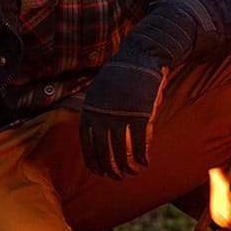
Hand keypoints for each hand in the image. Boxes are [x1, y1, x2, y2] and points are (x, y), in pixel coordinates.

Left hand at [79, 0, 218, 178]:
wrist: (143, 53)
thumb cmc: (126, 71)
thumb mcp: (104, 88)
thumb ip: (100, 107)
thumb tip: (98, 128)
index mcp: (91, 106)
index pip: (86, 141)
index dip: (92, 159)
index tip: (97, 170)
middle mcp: (102, 113)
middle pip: (102, 149)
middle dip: (108, 167)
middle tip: (115, 177)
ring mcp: (120, 115)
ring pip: (120, 150)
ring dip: (125, 166)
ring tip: (131, 173)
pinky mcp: (139, 115)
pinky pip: (139, 143)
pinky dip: (141, 156)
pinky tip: (144, 163)